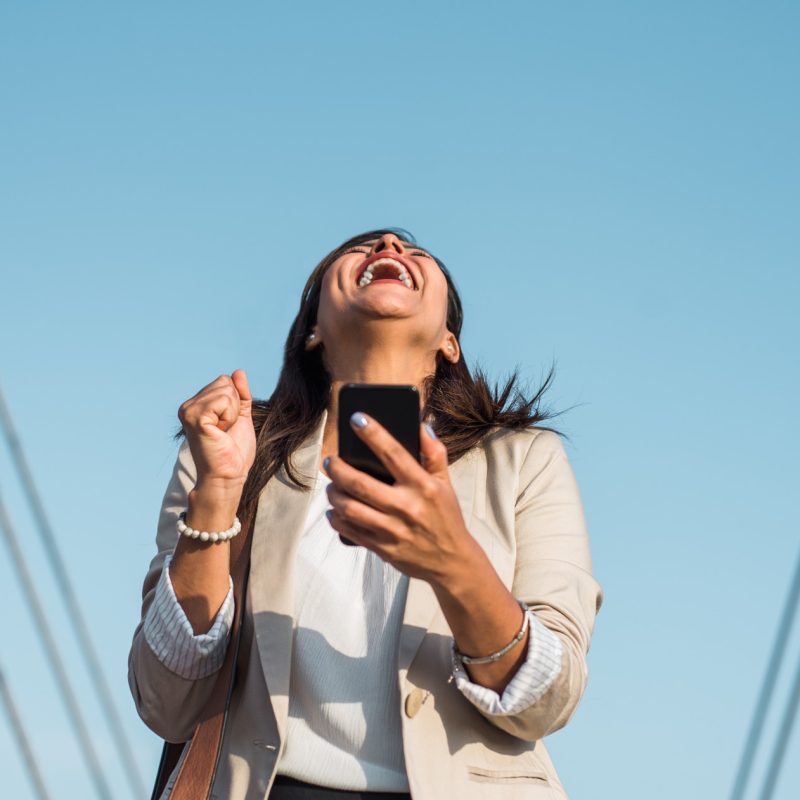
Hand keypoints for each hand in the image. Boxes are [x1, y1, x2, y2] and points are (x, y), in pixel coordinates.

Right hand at [178, 369, 256, 491]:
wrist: (228, 475)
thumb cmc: (234, 451)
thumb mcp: (241, 416)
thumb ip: (240, 394)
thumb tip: (238, 371)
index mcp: (196, 405)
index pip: (225, 381)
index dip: (235, 402)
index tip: (227, 425)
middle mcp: (188, 406)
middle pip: (225, 382)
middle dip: (234, 406)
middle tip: (225, 430)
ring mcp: (189, 410)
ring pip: (226, 390)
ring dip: (232, 413)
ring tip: (222, 432)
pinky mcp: (195, 417)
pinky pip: (224, 400)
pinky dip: (230, 416)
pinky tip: (220, 432)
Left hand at [324, 415, 477, 585]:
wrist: (452, 561)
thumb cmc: (446, 517)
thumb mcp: (445, 484)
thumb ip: (434, 454)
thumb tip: (421, 426)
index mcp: (423, 486)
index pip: (394, 453)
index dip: (373, 434)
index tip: (356, 418)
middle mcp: (407, 507)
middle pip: (360, 483)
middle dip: (338, 469)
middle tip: (330, 460)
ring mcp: (393, 530)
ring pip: (350, 508)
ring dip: (334, 493)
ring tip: (332, 485)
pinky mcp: (383, 548)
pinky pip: (350, 530)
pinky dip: (337, 519)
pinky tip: (335, 510)